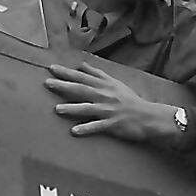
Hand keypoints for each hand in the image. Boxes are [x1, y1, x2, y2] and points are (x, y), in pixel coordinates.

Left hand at [45, 62, 177, 144]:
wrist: (147, 116)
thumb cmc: (129, 100)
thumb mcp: (114, 83)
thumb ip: (97, 74)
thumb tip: (81, 64)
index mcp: (103, 86)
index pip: (82, 77)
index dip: (67, 72)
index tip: (51, 68)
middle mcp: (104, 96)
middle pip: (81, 89)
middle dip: (64, 86)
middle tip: (47, 83)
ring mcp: (107, 111)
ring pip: (87, 108)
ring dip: (72, 108)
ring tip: (57, 109)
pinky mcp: (112, 125)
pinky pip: (97, 127)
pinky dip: (86, 128)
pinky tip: (74, 131)